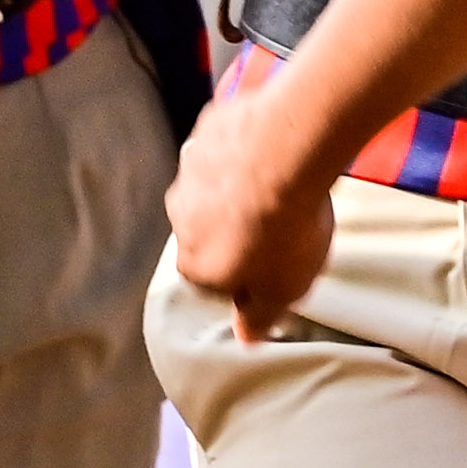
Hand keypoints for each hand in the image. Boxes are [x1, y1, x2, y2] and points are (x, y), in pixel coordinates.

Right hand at [164, 83, 336, 342]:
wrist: (286, 150)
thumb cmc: (284, 230)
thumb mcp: (283, 291)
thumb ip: (260, 318)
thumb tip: (246, 338)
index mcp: (193, 263)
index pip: (211, 281)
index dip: (244, 275)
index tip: (272, 265)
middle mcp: (180, 215)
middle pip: (206, 230)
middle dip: (234, 228)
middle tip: (278, 224)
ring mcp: (190, 168)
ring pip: (212, 185)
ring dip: (236, 187)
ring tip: (281, 184)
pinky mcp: (207, 129)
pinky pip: (224, 144)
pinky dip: (242, 148)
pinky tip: (275, 149)